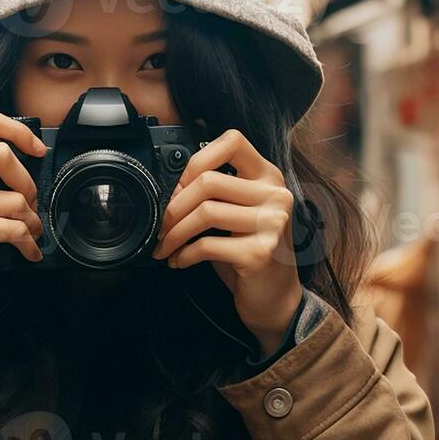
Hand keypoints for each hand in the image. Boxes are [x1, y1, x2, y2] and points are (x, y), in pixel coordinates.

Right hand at [0, 107, 47, 318]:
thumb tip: (32, 150)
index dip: (18, 131)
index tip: (37, 149)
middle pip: (3, 155)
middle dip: (28, 184)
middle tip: (29, 204)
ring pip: (14, 199)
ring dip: (31, 220)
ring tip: (28, 231)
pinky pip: (12, 227)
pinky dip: (27, 242)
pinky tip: (28, 250)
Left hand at [151, 128, 303, 355]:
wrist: (276, 298)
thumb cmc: (251, 252)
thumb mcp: (241, 213)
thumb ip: (220, 192)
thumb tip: (172, 188)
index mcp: (268, 177)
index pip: (233, 141)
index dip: (197, 160)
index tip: (180, 186)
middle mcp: (275, 195)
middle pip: (208, 181)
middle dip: (174, 206)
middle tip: (162, 225)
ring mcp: (271, 224)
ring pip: (205, 212)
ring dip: (174, 232)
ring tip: (165, 245)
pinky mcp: (259, 253)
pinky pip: (206, 246)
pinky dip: (184, 255)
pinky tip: (179, 261)